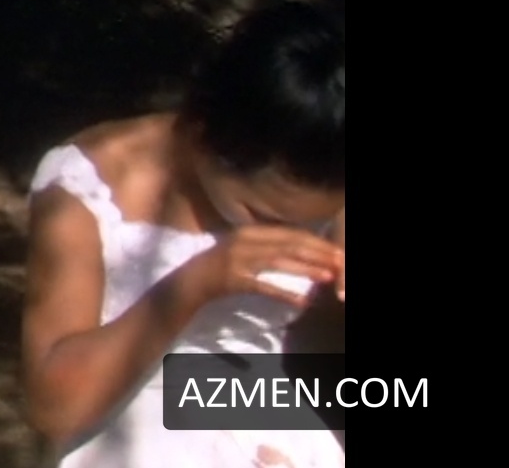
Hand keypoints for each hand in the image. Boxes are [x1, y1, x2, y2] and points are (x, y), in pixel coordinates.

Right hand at [189, 225, 343, 308]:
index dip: (315, 240)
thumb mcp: (243, 247)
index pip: (289, 232)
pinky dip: (285, 294)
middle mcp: (244, 240)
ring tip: (328, 276)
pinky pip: (264, 287)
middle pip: (288, 244)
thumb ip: (267, 244)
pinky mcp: (235, 280)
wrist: (190, 281)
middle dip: (317, 252)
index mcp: (249, 230)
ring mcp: (238, 259)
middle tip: (340, 261)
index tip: (336, 249)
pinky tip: (302, 301)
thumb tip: (301, 248)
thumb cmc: (219, 265)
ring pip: (280, 262)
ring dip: (306, 269)